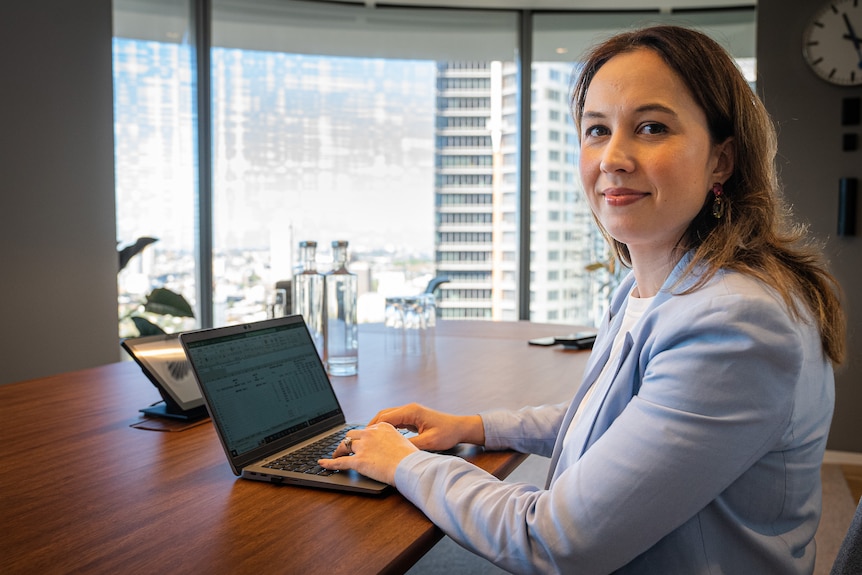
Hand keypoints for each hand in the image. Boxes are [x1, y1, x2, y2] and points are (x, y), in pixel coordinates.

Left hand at [318, 422, 417, 484]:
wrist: (410, 467)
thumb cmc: (411, 458)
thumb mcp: (403, 441)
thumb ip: (392, 440)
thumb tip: (389, 447)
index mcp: (382, 427)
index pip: (365, 430)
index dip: (361, 437)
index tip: (359, 442)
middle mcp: (370, 434)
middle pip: (352, 435)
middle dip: (348, 441)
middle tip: (346, 448)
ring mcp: (363, 447)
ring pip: (344, 445)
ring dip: (339, 450)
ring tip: (336, 455)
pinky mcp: (359, 461)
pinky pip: (340, 461)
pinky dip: (329, 463)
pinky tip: (323, 463)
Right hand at [369, 403, 484, 451]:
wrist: (460, 428)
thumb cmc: (447, 433)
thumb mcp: (428, 442)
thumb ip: (410, 445)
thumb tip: (394, 450)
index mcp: (411, 411)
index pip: (385, 417)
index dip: (372, 427)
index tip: (363, 436)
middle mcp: (409, 409)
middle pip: (384, 415)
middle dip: (372, 426)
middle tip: (362, 439)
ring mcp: (410, 412)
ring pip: (388, 417)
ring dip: (378, 427)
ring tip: (369, 439)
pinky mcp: (412, 417)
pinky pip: (395, 420)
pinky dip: (387, 428)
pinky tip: (382, 438)